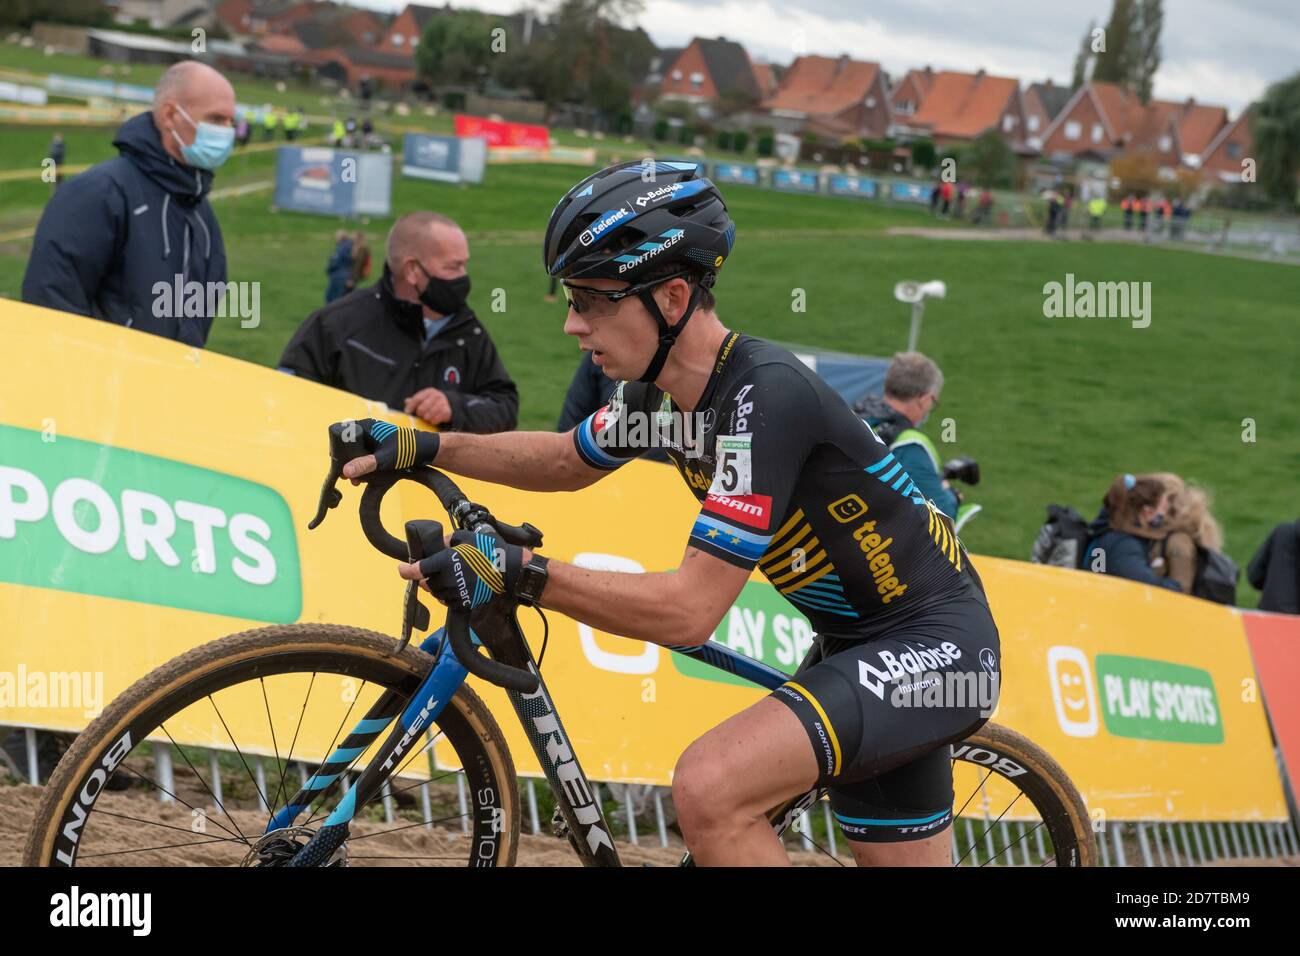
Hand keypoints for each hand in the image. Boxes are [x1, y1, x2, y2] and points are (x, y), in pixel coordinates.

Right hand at [337, 418, 439, 481]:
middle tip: (346, 478)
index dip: (337, 449)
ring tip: (356, 482)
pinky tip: (364, 478)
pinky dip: (364, 466)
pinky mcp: (380, 447)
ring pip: (358, 453)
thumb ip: (364, 465)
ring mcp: (374, 439)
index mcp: (366, 426)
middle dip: (347, 463)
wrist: (426, 450)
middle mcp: (368, 431)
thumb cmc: (406, 449)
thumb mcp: (383, 459)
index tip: (337, 464)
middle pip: (349, 446)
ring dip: (356, 467)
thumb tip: (345, 472)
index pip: (343, 434)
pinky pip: (367, 456)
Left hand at [397, 529, 522, 608]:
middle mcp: (447, 579)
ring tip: (443, 579)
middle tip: (430, 572)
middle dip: (425, 578)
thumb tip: (439, 543)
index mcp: (444, 562)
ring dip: (436, 587)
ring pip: (436, 594)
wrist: (508, 569)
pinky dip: (447, 596)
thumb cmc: (488, 549)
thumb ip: (448, 540)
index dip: (405, 570)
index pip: (417, 570)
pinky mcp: (465, 602)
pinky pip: (449, 602)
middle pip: (426, 584)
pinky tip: (453, 588)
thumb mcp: (466, 537)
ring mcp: (456, 593)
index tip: (401, 568)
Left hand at [405, 388, 451, 425]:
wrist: (449, 403)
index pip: (417, 398)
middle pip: (422, 408)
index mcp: (429, 391)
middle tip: (420, 415)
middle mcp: (437, 396)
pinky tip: (432, 419)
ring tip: (426, 417)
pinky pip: (435, 420)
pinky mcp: (446, 411)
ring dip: (425, 418)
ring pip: (428, 415)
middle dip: (419, 413)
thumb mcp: (424, 398)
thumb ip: (415, 400)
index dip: (411, 406)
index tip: (407, 412)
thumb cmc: (432, 401)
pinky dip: (432, 421)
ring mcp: (442, 403)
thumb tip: (406, 401)